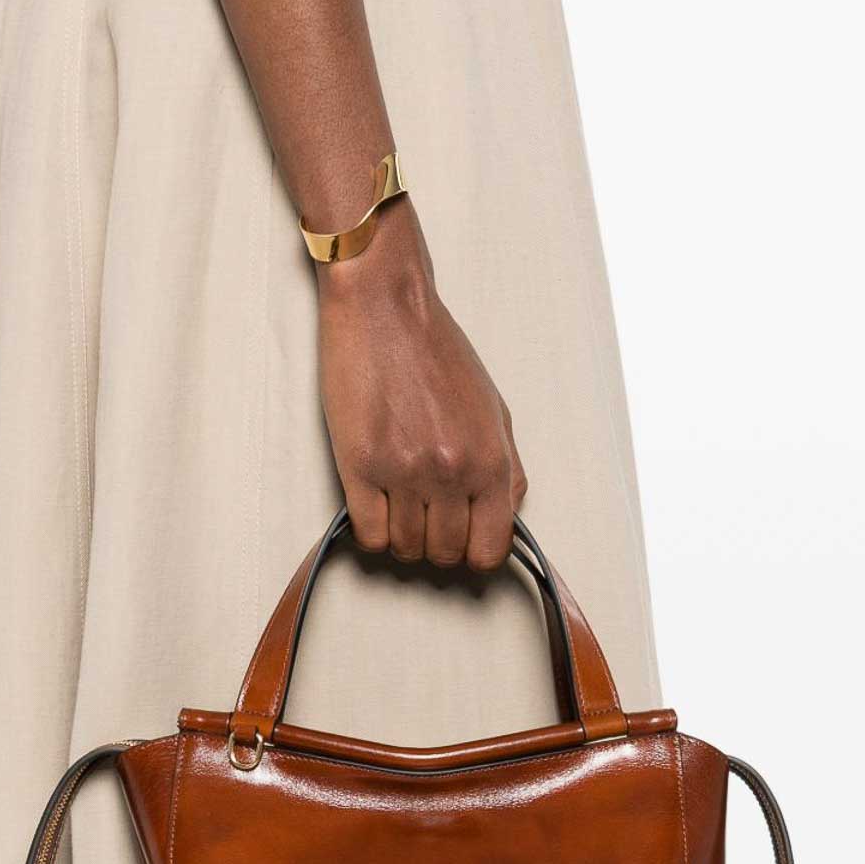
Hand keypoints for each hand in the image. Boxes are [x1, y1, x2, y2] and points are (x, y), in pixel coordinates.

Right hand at [317, 200, 526, 570]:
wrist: (385, 309)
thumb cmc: (437, 353)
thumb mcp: (494, 409)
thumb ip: (505, 467)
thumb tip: (503, 516)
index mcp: (491, 460)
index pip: (490, 548)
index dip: (475, 553)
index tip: (461, 540)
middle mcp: (451, 472)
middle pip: (445, 554)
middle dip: (435, 545)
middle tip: (424, 519)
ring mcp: (404, 472)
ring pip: (404, 547)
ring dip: (401, 536)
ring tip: (397, 506)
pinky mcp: (359, 465)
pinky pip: (368, 534)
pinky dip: (371, 530)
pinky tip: (373, 504)